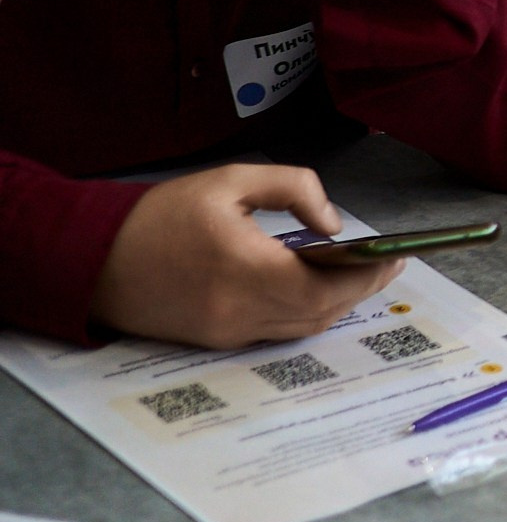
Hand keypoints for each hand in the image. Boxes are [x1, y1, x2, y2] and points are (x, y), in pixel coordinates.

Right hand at [88, 165, 402, 347]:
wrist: (92, 259)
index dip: (368, 276)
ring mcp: (226, 332)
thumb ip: (292, 189)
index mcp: (243, 267)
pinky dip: (306, 313)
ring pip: (302, 327)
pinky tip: (318, 289)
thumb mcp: (230, 180)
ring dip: (337, 305)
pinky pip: (276, 332)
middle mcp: (238, 309)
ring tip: (362, 276)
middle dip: (361, 290)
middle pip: (322, 312)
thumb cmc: (160, 215)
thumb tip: (333, 223)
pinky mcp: (215, 341)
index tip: (398, 257)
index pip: (326, 287)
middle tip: (388, 266)